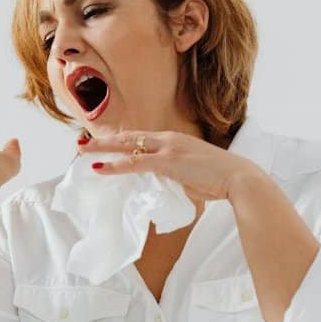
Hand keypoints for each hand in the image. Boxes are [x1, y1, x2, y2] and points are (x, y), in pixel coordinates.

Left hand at [77, 130, 260, 201]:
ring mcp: (168, 148)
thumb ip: (174, 176)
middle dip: (104, 140)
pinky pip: (135, 163)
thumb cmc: (220, 180)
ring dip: (102, 148)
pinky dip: (115, 165)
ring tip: (81, 150)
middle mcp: (168, 139)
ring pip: (127, 145)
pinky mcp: (168, 162)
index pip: (141, 137)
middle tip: (82, 142)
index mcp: (174, 140)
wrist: (239, 179)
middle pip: (129, 136)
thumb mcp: (192, 174)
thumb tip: (164, 184)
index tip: (104, 143)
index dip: (121, 141)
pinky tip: (99, 168)